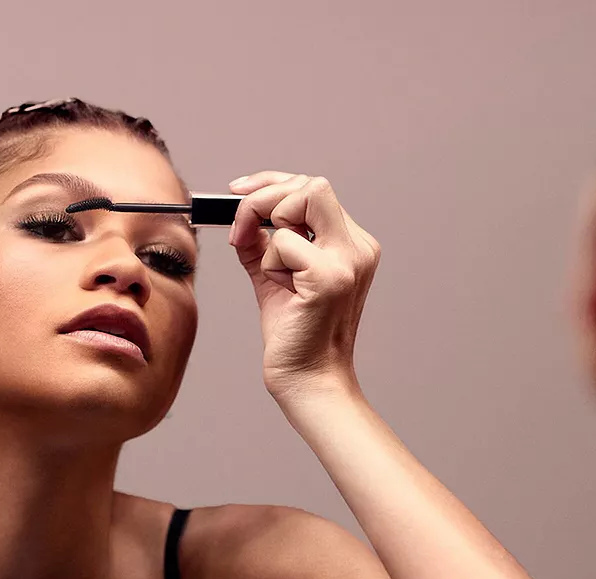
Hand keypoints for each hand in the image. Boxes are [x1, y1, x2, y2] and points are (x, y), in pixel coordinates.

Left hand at [227, 171, 380, 402]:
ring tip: (274, 274)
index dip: (272, 183)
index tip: (237, 192)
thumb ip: (261, 243)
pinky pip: (283, 243)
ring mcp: (348, 260)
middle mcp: (357, 247)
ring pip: (302, 200)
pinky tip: (282, 292)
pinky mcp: (329, 278)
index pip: (314, 188)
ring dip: (271, 235)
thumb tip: (240, 215)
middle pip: (312, 184)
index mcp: (350, 244)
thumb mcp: (273, 277)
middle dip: (264, 198)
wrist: (305, 379)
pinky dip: (270, 264)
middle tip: (239, 229)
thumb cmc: (293, 334)